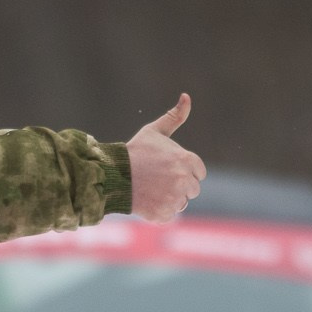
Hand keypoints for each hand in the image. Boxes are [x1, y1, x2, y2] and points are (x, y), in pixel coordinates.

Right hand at [126, 94, 206, 221]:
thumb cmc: (135, 152)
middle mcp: (184, 180)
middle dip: (179, 185)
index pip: (199, 172)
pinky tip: (148, 199)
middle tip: (158, 179)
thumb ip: (174, 116)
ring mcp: (174, 198)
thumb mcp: (154, 131)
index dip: (185, 170)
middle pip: (193, 189)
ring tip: (152, 189)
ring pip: (182, 202)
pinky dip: (161, 210)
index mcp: (187, 160)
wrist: (112, 175)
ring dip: (171, 198)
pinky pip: (170, 214)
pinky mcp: (164, 213)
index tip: (169, 168)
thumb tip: (186, 96)